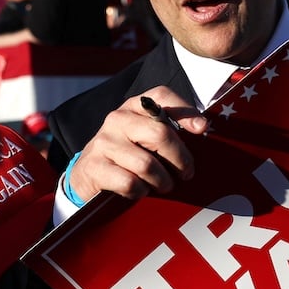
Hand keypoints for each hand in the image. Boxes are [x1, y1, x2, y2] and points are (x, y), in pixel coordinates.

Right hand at [68, 86, 209, 202]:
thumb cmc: (128, 155)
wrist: (87, 174)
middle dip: (180, 159)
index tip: (201, 128)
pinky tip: (141, 191)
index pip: (161, 96)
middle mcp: (118, 119)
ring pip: (147, 164)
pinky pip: (130, 183)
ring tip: (164, 186)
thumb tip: (201, 130)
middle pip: (160, 135)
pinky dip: (141, 191)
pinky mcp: (95, 166)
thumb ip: (169, 131)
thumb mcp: (145, 136)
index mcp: (135, 107)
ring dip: (162, 181)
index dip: (184, 109)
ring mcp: (104, 142)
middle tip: (186, 173)